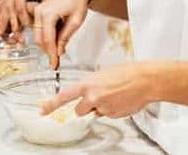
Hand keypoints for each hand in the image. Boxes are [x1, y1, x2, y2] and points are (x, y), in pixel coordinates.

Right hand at [0, 0, 24, 46]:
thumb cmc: (15, 0)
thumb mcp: (6, 11)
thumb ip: (0, 24)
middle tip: (1, 48)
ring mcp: (5, 26)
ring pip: (3, 40)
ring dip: (8, 43)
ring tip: (16, 42)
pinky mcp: (15, 29)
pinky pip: (12, 38)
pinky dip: (15, 40)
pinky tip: (21, 41)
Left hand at [6, 0, 75, 30]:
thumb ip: (23, 0)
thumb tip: (15, 22)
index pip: (6, 5)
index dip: (2, 21)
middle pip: (15, 7)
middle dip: (17, 24)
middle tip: (21, 36)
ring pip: (27, 8)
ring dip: (30, 20)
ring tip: (35, 26)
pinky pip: (42, 5)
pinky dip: (43, 14)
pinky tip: (45, 18)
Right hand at [32, 0, 92, 67]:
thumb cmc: (78, 1)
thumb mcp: (76, 21)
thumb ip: (65, 37)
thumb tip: (59, 51)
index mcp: (48, 13)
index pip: (48, 40)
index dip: (51, 54)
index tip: (54, 64)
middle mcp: (39, 11)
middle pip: (39, 39)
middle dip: (48, 51)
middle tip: (57, 60)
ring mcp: (37, 10)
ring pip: (37, 35)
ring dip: (47, 44)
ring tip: (60, 47)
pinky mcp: (38, 11)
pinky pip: (38, 29)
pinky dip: (46, 36)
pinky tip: (56, 38)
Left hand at [40, 63, 158, 118]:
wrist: (145, 80)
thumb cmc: (127, 72)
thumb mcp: (103, 73)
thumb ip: (91, 84)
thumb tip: (88, 91)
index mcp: (88, 84)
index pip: (64, 96)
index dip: (51, 105)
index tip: (42, 111)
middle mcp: (93, 98)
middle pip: (79, 110)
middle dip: (85, 106)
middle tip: (97, 96)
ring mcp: (104, 108)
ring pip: (95, 112)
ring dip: (100, 107)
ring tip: (113, 95)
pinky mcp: (113, 115)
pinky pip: (107, 114)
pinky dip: (112, 109)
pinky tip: (120, 99)